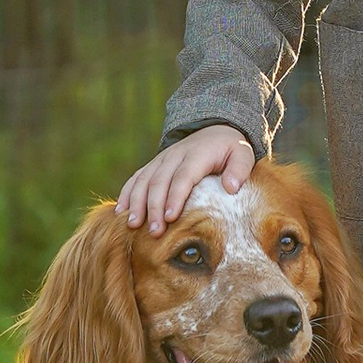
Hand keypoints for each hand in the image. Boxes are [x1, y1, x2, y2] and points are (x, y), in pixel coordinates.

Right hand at [118, 127, 256, 231]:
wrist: (214, 130)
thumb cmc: (230, 149)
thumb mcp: (243, 154)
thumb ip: (239, 169)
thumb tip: (230, 188)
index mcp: (197, 155)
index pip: (183, 177)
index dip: (175, 197)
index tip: (170, 218)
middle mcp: (174, 156)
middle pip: (159, 181)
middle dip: (154, 207)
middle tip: (154, 232)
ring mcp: (161, 160)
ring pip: (143, 180)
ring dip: (136, 203)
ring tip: (132, 225)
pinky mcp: (153, 165)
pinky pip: (136, 179)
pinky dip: (127, 194)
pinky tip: (120, 213)